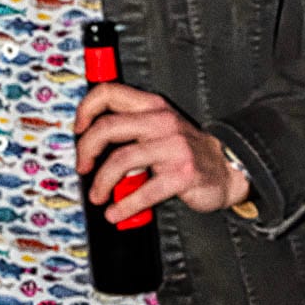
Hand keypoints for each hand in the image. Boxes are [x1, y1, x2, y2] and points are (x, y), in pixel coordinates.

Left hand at [75, 80, 250, 217]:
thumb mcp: (160, 127)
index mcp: (152, 106)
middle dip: (85, 150)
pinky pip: (144, 191)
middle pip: (107, 128)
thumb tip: (89, 145)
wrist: (227, 168)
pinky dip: (124, 205)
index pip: (108, 93)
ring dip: (102, 183)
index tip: (77, 129)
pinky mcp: (182, 174)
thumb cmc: (186, 150)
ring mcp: (173, 147)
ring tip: (98, 196)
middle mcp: (161, 121)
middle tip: (82, 167)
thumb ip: (130, 127)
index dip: (85, 109)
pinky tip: (117, 211)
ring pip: (121, 160)